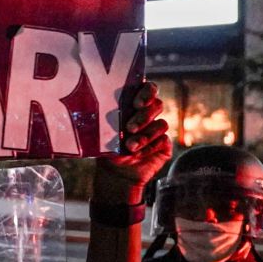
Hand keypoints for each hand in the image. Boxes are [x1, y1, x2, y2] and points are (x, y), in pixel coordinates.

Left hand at [94, 81, 170, 202]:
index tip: (137, 103)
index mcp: (133, 105)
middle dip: (144, 116)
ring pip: (161, 124)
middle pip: (157, 104)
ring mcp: (157, 129)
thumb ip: (106, 118)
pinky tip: (138, 154)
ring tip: (130, 146)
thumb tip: (97, 107)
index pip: (147, 88)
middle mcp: (148, 114)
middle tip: (129, 128)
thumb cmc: (107, 147)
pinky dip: (149, 147)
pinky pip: (163, 140)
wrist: (115, 173)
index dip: (147, 92)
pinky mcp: (164, 144)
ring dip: (145, 135)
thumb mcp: (104, 131)